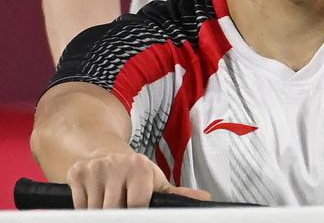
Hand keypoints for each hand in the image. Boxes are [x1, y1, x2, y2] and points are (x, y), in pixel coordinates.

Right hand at [65, 150, 211, 207]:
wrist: (104, 152)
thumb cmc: (134, 172)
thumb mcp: (156, 180)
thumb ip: (176, 194)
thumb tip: (205, 200)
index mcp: (140, 168)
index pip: (137, 205)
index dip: (136, 214)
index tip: (136, 214)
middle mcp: (117, 165)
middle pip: (114, 210)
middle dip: (118, 214)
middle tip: (123, 208)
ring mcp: (95, 169)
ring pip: (95, 210)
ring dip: (101, 214)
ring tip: (111, 203)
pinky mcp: (76, 174)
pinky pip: (79, 206)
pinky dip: (86, 210)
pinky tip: (96, 200)